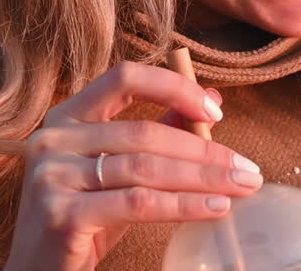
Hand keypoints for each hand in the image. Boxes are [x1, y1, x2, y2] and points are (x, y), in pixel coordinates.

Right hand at [3, 61, 263, 270]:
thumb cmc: (82, 220)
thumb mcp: (118, 173)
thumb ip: (156, 133)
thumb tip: (210, 101)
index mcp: (65, 118)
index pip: (124, 79)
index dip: (173, 87)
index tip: (215, 110)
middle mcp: (53, 139)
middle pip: (144, 132)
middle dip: (204, 149)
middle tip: (247, 167)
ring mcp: (53, 176)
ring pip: (145, 168)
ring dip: (202, 177)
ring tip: (241, 187)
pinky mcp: (63, 214)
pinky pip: (138, 203)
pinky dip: (183, 205)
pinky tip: (215, 208)